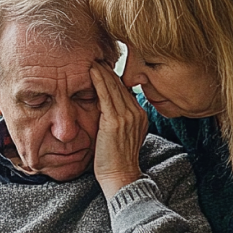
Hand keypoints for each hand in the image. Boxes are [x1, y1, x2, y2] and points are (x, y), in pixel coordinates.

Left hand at [89, 62, 147, 197]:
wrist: (120, 176)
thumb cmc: (116, 160)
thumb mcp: (122, 135)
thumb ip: (118, 119)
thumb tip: (106, 107)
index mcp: (140, 115)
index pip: (125, 90)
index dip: (113, 77)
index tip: (103, 66)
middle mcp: (137, 113)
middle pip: (121, 85)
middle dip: (108, 70)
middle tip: (97, 56)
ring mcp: (128, 116)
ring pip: (114, 87)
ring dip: (102, 71)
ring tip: (92, 59)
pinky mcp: (115, 121)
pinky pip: (106, 95)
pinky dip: (98, 81)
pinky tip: (91, 70)